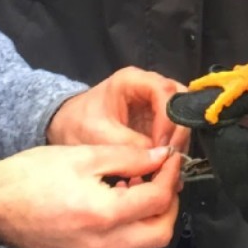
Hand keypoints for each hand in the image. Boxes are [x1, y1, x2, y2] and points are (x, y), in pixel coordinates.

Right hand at [0, 143, 183, 247]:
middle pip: (160, 234)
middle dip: (170, 204)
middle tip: (164, 176)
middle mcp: (102, 246)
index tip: (171, 157)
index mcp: (103, 215)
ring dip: (154, 218)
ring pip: (144, 247)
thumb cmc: (31, 175)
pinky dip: (134, 229)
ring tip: (143, 186)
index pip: (158, 200)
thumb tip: (161, 157)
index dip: (171, 175)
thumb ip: (128, 156)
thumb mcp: (83, 155)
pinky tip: (122, 203)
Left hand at [48, 66, 189, 151]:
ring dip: (177, 141)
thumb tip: (159, 158)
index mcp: (132, 81)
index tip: (161, 146)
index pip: (164, 91)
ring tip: (167, 165)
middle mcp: (148, 87)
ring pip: (181, 116)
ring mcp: (153, 103)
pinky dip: (172, 148)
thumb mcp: (98, 135)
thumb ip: (129, 145)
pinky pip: (173, 130)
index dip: (168, 119)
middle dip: (177, 131)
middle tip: (170, 158)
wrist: (66, 129)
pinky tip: (164, 166)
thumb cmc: (77, 125)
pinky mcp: (155, 120)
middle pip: (179, 102)